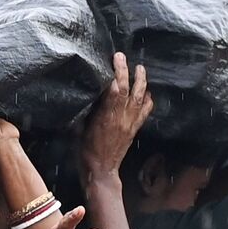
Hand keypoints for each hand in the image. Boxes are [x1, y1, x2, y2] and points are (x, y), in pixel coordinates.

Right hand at [81, 52, 153, 179]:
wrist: (101, 170)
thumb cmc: (86, 150)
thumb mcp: (79, 127)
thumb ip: (85, 110)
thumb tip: (86, 93)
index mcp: (106, 117)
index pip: (115, 90)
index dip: (118, 72)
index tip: (115, 58)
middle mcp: (122, 118)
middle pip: (130, 90)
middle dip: (129, 72)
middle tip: (125, 58)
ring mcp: (130, 123)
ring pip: (141, 99)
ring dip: (142, 82)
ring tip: (140, 69)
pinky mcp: (134, 129)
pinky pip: (145, 112)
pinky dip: (148, 100)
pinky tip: (147, 93)